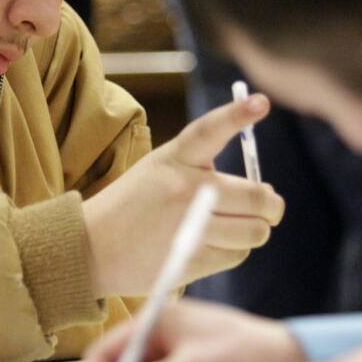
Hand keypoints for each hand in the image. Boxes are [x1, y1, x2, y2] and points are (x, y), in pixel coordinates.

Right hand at [82, 93, 284, 296]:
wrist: (90, 246)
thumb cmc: (136, 204)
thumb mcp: (160, 169)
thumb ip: (204, 170)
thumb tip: (266, 194)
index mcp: (173, 158)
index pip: (210, 129)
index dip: (238, 114)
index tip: (262, 102)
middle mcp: (184, 190)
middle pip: (257, 197)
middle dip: (271, 206)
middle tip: (270, 207)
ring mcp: (188, 227)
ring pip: (255, 232)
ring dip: (253, 231)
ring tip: (232, 226)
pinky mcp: (190, 260)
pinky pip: (237, 255)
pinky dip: (233, 250)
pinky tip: (210, 243)